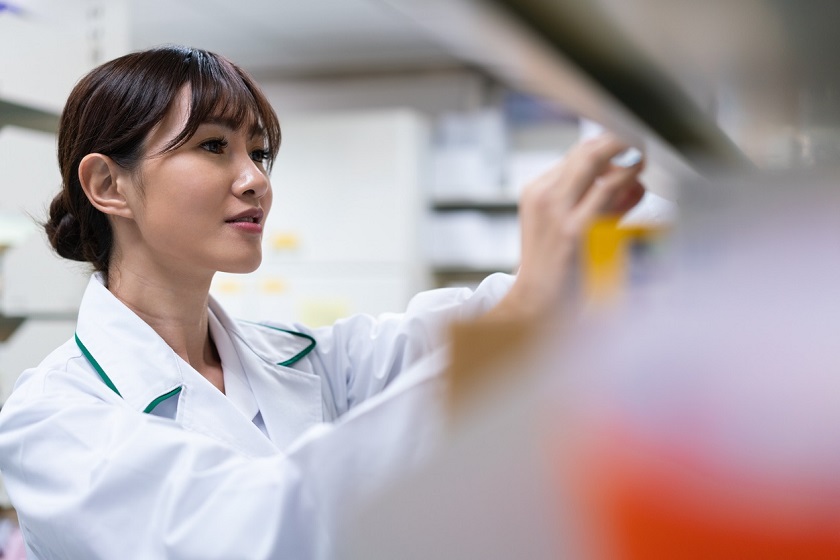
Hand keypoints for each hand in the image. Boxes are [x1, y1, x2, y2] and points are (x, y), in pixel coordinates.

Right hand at [491, 133, 645, 320]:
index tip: (628, 143)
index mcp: (536, 193)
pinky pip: (606, 191)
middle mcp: (543, 196)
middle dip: (617, 140)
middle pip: (584, 151)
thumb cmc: (557, 270)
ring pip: (594, 162)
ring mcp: (557, 212)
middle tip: (641, 140)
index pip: (575, 154)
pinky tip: (637, 178)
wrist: (537, 306)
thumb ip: (597, 202)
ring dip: (624, 155)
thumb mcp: (566, 226)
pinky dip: (626, 179)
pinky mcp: (575, 230)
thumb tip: (633, 181)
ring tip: (642, 158)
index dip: (606, 144)